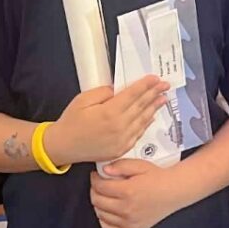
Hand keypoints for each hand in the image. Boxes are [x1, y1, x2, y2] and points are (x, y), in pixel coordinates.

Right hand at [45, 75, 168, 165]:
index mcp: (109, 112)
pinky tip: (151, 116)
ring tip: (163, 98)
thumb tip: (118, 90)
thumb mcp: (83, 99)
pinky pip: (138, 134)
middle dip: (154, 94)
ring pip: (142, 121)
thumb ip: (104, 92)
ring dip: (154, 108)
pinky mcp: (121, 149)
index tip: (155, 78)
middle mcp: (119, 127)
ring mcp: (122, 140)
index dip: (145, 85)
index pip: (132, 95)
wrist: (63, 146)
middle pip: (141, 107)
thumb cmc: (71, 121)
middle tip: (165, 85)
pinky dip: (146, 123)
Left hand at [90, 159, 179, 227]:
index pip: (100, 186)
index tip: (96, 176)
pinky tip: (109, 211)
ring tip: (105, 196)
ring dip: (99, 204)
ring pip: (100, 215)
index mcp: (128, 191)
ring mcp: (129, 222)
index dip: (95, 178)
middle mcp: (127, 209)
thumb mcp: (139, 165)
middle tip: (99, 184)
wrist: (173, 192)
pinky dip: (105, 220)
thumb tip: (105, 169)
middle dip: (95, 190)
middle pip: (97, 201)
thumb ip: (120, 165)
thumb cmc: (158, 179)